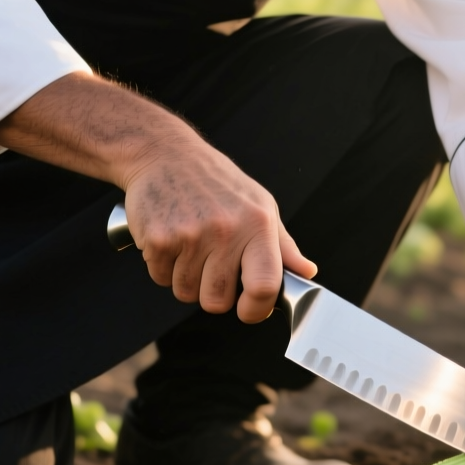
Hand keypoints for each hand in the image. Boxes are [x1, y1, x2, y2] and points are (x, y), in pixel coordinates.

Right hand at [123, 136, 316, 321]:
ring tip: (190, 246)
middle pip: (217, 302)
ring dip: (186, 279)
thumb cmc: (217, 183)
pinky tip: (170, 239)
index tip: (248, 310)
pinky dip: (163, 267)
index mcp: (257, 226)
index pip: (264, 286)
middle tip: (211, 267)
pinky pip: (160, 278)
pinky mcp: (158, 239)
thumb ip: (283, 246)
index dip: (256, 310)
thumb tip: (306, 273)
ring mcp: (190, 236)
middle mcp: (226, 231)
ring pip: (186, 292)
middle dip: (213, 295)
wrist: (165, 154)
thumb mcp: (260, 205)